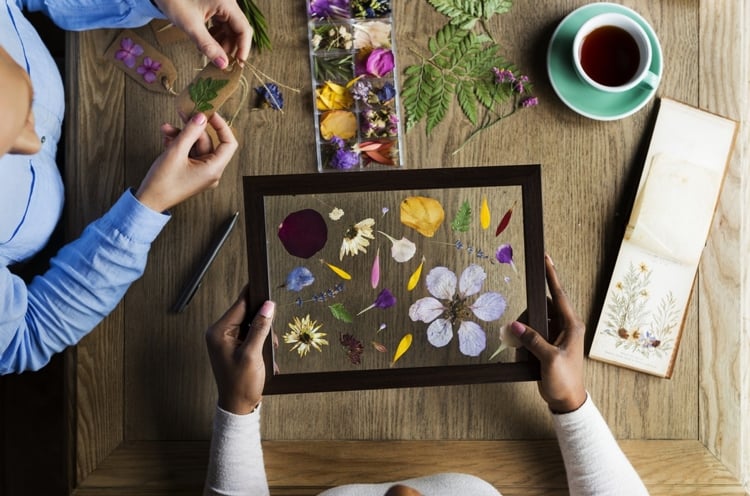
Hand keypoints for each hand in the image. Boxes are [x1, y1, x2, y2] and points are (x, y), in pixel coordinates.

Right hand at [135, 112, 236, 212]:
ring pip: (196, 146)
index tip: (210, 113)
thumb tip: (201, 117)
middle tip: (182, 114)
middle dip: (192, 129)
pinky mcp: (191, 172)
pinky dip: (179, 144)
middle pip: (208, 142)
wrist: (148, 202)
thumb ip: (190, 132)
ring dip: (181, 135)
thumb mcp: (176, 152)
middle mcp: (211, 172)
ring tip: (166, 128)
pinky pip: (190, 154)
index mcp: (213, 170)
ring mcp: (201, 173)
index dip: (221, 126)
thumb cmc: (162, 183)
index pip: (229, 143)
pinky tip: (167, 138)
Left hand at [153, 0, 252, 67]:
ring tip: (209, 50)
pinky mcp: (215, 6)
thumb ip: (208, 46)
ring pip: (230, 28)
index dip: (243, 48)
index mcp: (226, 3)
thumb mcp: (191, 25)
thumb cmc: (174, 0)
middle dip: (231, 47)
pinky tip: (207, 40)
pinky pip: (222, 24)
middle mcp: (227, 2)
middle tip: (220, 61)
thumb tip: (222, 64)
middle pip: (238, 30)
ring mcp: (222, 4)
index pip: (244, 29)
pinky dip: (217, 35)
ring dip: (223, 42)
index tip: (237, 64)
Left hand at [205, 288, 274, 414]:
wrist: (238, 406)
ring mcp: (226, 340)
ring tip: (267, 352)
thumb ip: (260, 327)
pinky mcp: (234, 347)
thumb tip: (268, 306)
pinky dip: (261, 343)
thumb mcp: (252, 354)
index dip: (254, 296)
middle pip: (247, 313)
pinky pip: (251, 335)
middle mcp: (220, 333)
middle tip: (270, 340)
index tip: (265, 285)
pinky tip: (265, 356)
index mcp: (218, 332)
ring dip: (263, 335)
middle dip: (262, 323)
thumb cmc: (241, 383)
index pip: (239, 305)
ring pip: (252, 324)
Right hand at [510, 254, 586, 413]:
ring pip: (534, 321)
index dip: (552, 276)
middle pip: (541, 308)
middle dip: (527, 317)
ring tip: (520, 348)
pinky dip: (523, 340)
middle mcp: (566, 327)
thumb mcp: (549, 359)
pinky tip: (521, 352)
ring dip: (523, 331)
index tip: (546, 258)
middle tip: (517, 331)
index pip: (560, 295)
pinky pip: (532, 334)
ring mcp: (556, 336)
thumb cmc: (564, 380)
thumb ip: (533, 340)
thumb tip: (515, 325)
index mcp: (572, 326)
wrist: (567, 402)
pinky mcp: (548, 345)